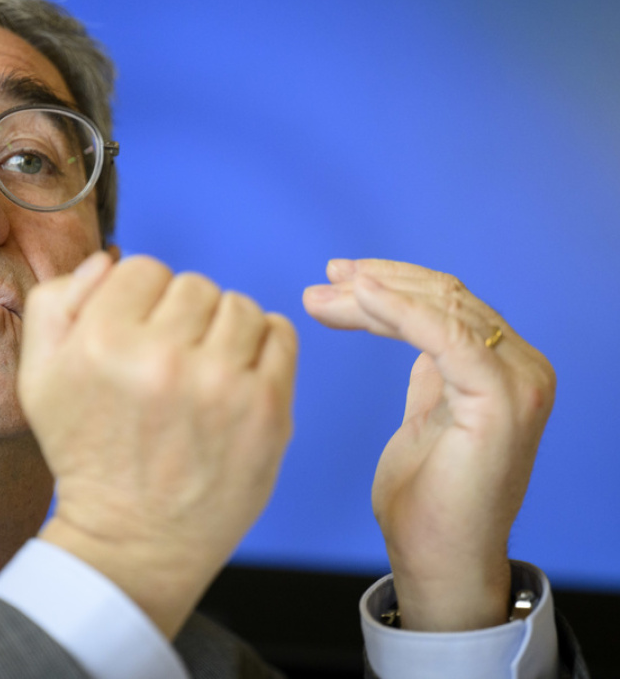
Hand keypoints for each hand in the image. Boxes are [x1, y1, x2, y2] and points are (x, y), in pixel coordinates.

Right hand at [19, 252, 296, 636]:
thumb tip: (108, 260)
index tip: (136, 336)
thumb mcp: (38, 377)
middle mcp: (163, 357)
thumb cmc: (86, 451)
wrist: (133, 538)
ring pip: (239, 305)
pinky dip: (262, 346)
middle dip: (180, 316)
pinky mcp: (268, 409)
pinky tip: (236, 376)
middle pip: (194, 284)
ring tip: (203, 371)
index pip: (143, 267)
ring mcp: (222, 384)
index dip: (138, 299)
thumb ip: (55, 303)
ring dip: (223, 330)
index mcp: (101, 342)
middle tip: (168, 363)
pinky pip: (281, 333)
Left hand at [303, 259, 554, 630]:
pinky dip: (401, 310)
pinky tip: (361, 296)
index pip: (446, 305)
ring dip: (374, 295)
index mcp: (504, 370)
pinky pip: (446, 336)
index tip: (335, 279)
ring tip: (321, 296)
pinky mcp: (500, 400)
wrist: (439, 562)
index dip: (391, 284)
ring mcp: (517, 382)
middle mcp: (521, 368)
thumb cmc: (427, 502)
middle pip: (442, 299)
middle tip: (320, 284)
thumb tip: (404, 326)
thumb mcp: (424, 418)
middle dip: (374, 285)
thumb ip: (429, 373)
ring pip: (441, 308)